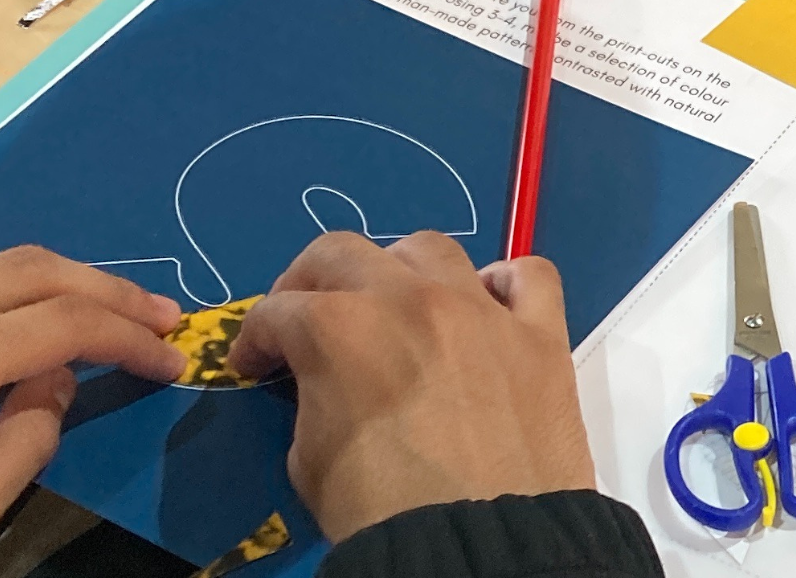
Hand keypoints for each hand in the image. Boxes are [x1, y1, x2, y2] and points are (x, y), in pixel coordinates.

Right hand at [228, 232, 594, 542]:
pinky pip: (530, 277)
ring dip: (399, 269)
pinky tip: (488, 306)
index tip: (255, 364)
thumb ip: (313, 397)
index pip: (277, 311)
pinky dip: (505, 284)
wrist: (480, 550)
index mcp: (340, 329)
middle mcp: (410, 298)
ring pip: (432, 248)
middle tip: (306, 316)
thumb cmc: (380, 513)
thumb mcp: (311, 460)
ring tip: (395, 303)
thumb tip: (323, 382)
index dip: (255, 337)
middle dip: (310, 281)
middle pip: (343, 252)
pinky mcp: (540, 333)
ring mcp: (481, 310)